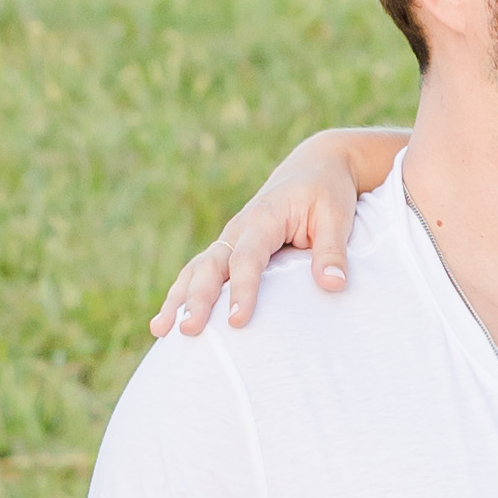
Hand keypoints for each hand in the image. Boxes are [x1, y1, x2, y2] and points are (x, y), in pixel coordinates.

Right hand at [152, 135, 383, 336]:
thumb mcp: (336, 216)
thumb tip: (334, 286)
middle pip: (211, 265)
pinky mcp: (228, 249)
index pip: (248, 258)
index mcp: (264, 217)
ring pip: (196, 269)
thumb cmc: (327, 192)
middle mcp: (239, 228)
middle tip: (188, 330)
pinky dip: (181, 294)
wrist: (314, 166)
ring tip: (160, 331)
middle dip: (197, 299)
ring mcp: (229, 239)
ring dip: (177, 299)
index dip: (242, 290)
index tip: (237, 321)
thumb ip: (332, 251)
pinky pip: (200, 272)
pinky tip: (166, 322)